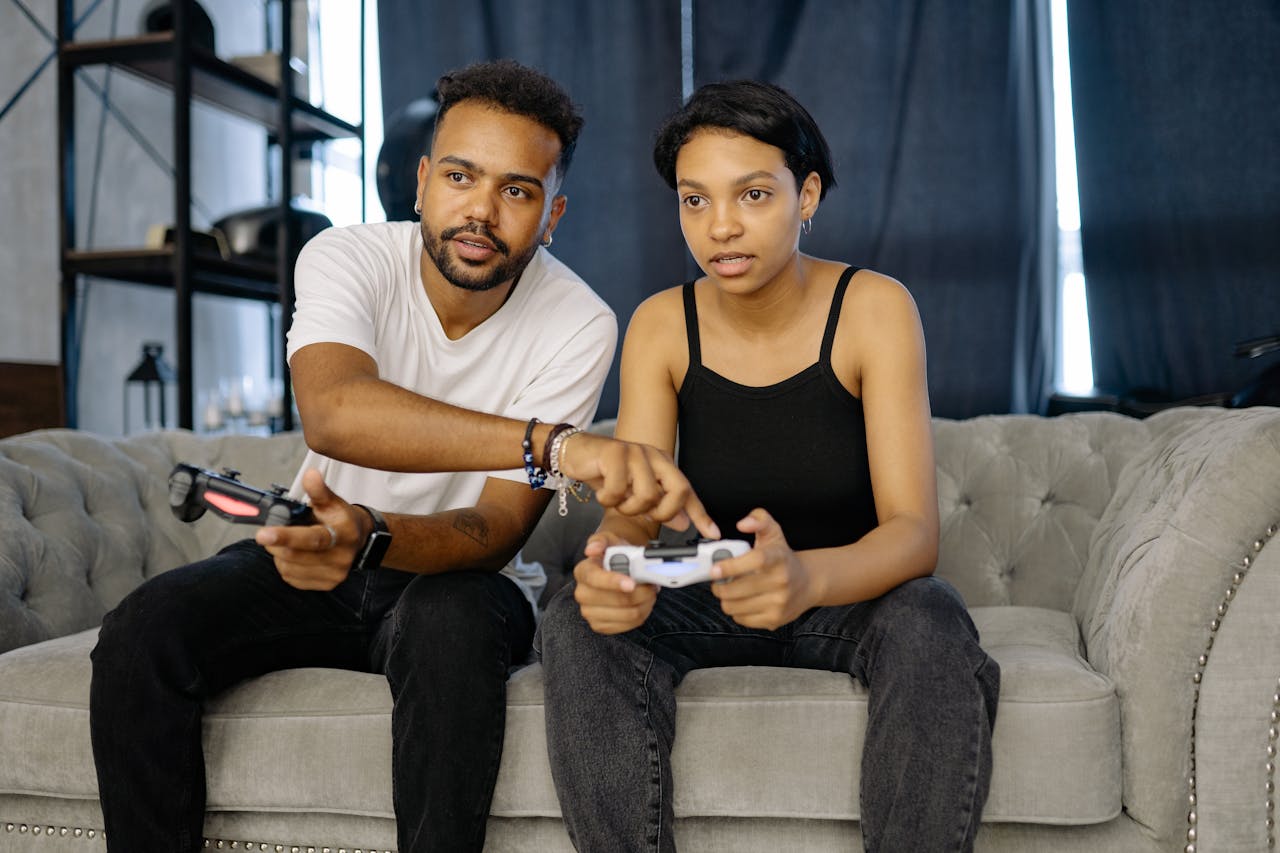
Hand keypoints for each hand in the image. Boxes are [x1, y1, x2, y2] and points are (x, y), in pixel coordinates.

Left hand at [254, 469, 370, 590]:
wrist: (360, 540)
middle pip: (295, 555)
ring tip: (286, 542)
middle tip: (269, 532)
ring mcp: (335, 574)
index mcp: (344, 534)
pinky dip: (285, 566)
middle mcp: (342, 557)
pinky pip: (292, 579)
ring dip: (279, 555)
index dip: (286, 536)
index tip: (263, 534)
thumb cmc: (340, 519)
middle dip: (275, 543)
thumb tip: (311, 474)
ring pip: (289, 568)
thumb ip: (318, 490)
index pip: (313, 539)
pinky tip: (293, 555)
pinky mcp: (327, 585)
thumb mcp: (332, 501)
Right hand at [559, 432, 719, 538]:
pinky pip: (618, 490)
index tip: (713, 534)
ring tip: (617, 502)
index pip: (687, 491)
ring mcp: (636, 452)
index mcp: (663, 464)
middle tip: (644, 516)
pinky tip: (602, 494)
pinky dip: (608, 499)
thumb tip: (684, 524)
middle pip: (677, 490)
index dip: (701, 514)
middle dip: (663, 512)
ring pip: (647, 494)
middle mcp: (654, 456)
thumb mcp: (635, 494)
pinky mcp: (614, 453)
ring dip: (628, 508)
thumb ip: (660, 507)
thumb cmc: (607, 474)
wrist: (576, 453)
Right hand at [572, 531, 658, 634]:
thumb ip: (601, 540)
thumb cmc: (614, 555)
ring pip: (628, 614)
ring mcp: (590, 612)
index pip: (595, 579)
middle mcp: (582, 594)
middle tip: (652, 584)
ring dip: (645, 603)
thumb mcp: (610, 540)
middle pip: (617, 600)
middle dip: (641, 593)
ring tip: (649, 592)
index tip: (632, 583)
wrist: (619, 568)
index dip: (614, 582)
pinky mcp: (600, 626)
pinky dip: (642, 613)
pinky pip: (629, 625)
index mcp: (583, 572)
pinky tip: (643, 603)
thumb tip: (592, 549)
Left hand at [710, 509, 817, 629]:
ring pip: (734, 606)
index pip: (755, 561)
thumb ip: (759, 520)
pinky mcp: (774, 620)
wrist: (809, 583)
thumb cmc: (784, 558)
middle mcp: (781, 582)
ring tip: (729, 591)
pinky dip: (736, 610)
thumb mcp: (773, 533)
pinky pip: (741, 619)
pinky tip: (742, 601)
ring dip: (726, 599)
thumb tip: (743, 523)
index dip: (731, 566)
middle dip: (719, 586)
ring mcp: (778, 603)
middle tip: (718, 581)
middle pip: (736, 590)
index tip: (714, 569)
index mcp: (779, 558)